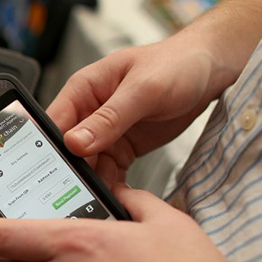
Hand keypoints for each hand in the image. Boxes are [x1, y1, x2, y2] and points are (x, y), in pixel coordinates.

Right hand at [48, 34, 228, 184]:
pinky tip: (117, 195)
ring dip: (92, 182)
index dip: (51, 149)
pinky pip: (107, 172)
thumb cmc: (176, 64)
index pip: (54, 124)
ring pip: (87, 165)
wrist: (210, 71)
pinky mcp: (121, 148)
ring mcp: (104, 133)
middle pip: (67, 150)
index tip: (56, 174)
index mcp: (83, 90)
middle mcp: (88, 112)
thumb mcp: (142, 90)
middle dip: (72, 172)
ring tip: (100, 197)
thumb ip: (109, 118)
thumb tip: (74, 143)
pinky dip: (111, 185)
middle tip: (79, 193)